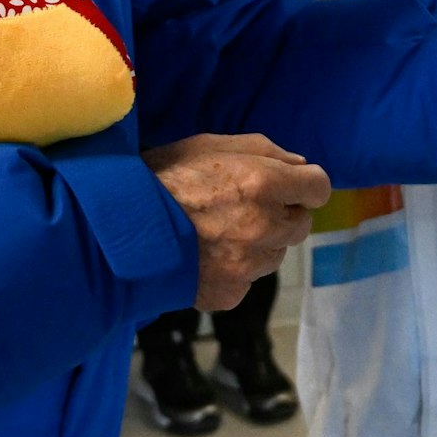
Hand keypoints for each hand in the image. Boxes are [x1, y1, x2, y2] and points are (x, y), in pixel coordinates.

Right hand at [143, 133, 330, 309]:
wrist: (117, 229)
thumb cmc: (161, 178)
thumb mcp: (210, 144)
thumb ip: (265, 151)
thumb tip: (300, 164)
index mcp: (263, 183)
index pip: (319, 187)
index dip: (304, 184)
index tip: (291, 185)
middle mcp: (264, 226)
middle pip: (301, 224)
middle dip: (282, 214)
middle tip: (245, 206)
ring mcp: (248, 264)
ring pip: (275, 254)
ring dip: (260, 243)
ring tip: (219, 231)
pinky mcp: (231, 292)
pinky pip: (248, 279)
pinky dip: (235, 269)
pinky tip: (206, 255)